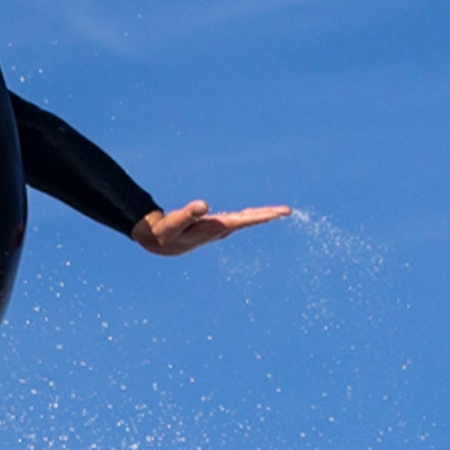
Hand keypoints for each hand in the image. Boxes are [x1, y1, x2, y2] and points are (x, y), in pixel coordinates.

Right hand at [132, 200, 292, 256]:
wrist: (162, 244)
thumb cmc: (167, 232)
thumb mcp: (174, 222)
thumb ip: (189, 213)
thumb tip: (205, 205)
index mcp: (214, 229)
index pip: (244, 221)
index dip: (263, 216)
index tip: (280, 213)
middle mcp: (220, 230)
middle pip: (249, 221)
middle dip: (268, 215)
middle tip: (288, 211)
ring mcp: (219, 229)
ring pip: (245, 220)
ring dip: (262, 216)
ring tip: (280, 212)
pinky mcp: (216, 225)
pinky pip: (239, 219)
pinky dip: (250, 215)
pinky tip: (257, 214)